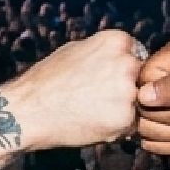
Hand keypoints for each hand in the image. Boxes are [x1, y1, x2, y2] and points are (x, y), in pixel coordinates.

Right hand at [0, 29, 145, 151]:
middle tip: (98, 97)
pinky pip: (129, 125)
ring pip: (138, 103)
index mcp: (117, 41)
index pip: (137, 55)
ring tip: (93, 111)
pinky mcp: (125, 119)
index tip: (105, 78)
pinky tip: (92, 123)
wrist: (28, 110)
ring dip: (123, 109)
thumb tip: (121, 56)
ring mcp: (128, 92)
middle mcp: (127, 63)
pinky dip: (115, 127)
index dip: (122, 69)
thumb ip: (104, 52)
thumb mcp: (76, 49)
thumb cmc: (47, 79)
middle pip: (141, 78)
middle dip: (126, 88)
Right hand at [134, 39, 169, 169]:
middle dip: (168, 117)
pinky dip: (169, 144)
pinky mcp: (159, 127)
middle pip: (139, 102)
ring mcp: (160, 104)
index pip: (143, 76)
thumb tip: (143, 94)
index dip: (160, 95)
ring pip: (141, 124)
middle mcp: (164, 77)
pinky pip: (147, 140)